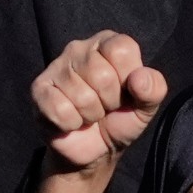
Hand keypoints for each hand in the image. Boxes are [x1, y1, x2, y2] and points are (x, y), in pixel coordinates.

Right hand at [28, 29, 164, 192]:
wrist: (96, 148)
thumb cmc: (120, 118)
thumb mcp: (146, 106)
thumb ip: (154, 88)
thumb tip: (139, 78)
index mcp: (107, 43)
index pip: (121, 49)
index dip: (127, 77)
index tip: (126, 91)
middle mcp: (78, 48)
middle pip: (101, 75)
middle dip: (109, 102)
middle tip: (105, 106)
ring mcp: (55, 67)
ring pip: (82, 97)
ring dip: (91, 115)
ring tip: (89, 114)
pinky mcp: (38, 89)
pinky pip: (60, 109)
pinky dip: (72, 123)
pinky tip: (71, 120)